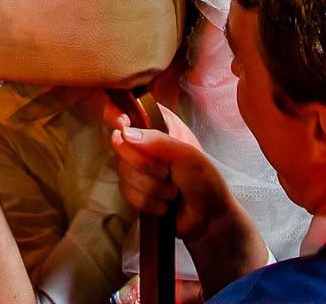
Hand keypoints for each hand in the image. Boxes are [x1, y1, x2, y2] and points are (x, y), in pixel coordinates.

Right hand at [103, 103, 232, 240]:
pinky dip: (147, 201)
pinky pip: (126, 191)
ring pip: (123, 171)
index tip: (124, 126)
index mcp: (159, 122)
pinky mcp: (133, 187)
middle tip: (168, 171)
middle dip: (146, 165)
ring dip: (151, 187)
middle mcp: (145, 141)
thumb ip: (159, 142)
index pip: (127, 107)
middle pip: (121, 144)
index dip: (118, 115)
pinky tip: (163, 203)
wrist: (208, 218)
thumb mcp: (188, 156)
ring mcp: (137, 165)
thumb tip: (127, 133)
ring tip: (172, 191)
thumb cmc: (205, 181)